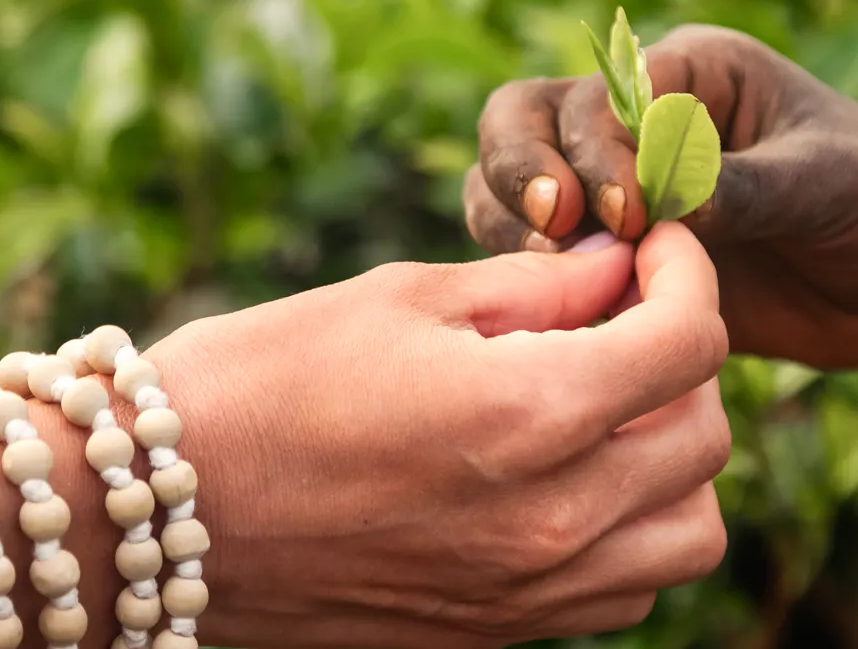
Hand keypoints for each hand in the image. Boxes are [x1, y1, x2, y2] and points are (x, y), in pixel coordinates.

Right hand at [150, 223, 730, 647]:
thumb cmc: (262, 381)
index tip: (653, 247)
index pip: (692, 343)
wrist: (150, 516)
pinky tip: (568, 480)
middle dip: (686, 359)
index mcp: (531, 416)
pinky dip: (632, 532)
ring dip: (675, 461)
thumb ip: (536, 286)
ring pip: (689, 533)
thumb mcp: (403, 298)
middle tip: (623, 316)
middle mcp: (551, 519)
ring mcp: (529, 592)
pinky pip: (626, 588)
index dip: (689, 272)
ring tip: (607, 407)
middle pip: (707, 438)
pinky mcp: (498, 634)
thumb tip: (618, 269)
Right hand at [464, 25, 857, 368]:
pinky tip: (568, 329)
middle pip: (524, 122)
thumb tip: (665, 200)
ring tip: (557, 286)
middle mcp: (636, 126)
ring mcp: (618, 195)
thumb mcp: (828, 184)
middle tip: (558, 231)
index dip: (594, 150)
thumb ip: (746, 187)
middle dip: (523, 172)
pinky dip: (537, 292)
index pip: (597, 92)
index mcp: (688, 76)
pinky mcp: (617, 265)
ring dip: (517, 233)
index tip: (628, 214)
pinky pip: (543, 269)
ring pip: (514, 194)